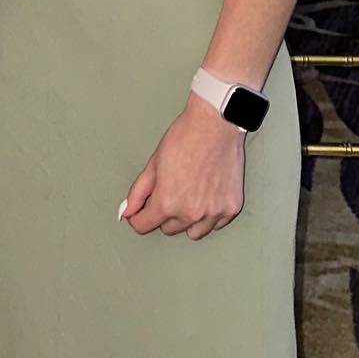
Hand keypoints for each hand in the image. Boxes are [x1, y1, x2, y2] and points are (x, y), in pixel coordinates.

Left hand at [122, 97, 245, 239]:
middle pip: (169, 229)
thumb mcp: (153, 164)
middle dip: (164, 215)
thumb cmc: (183, 139)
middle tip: (168, 192)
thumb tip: (127, 212)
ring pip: (193, 232)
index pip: (144, 226)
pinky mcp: (231, 209)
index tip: (139, 212)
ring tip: (188, 196)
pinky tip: (205, 196)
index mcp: (167, 203)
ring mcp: (213, 214)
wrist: (215, 126)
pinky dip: (208, 216)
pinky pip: (215, 225)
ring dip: (186, 220)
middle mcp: (190, 213)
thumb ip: (138, 192)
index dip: (138, 218)